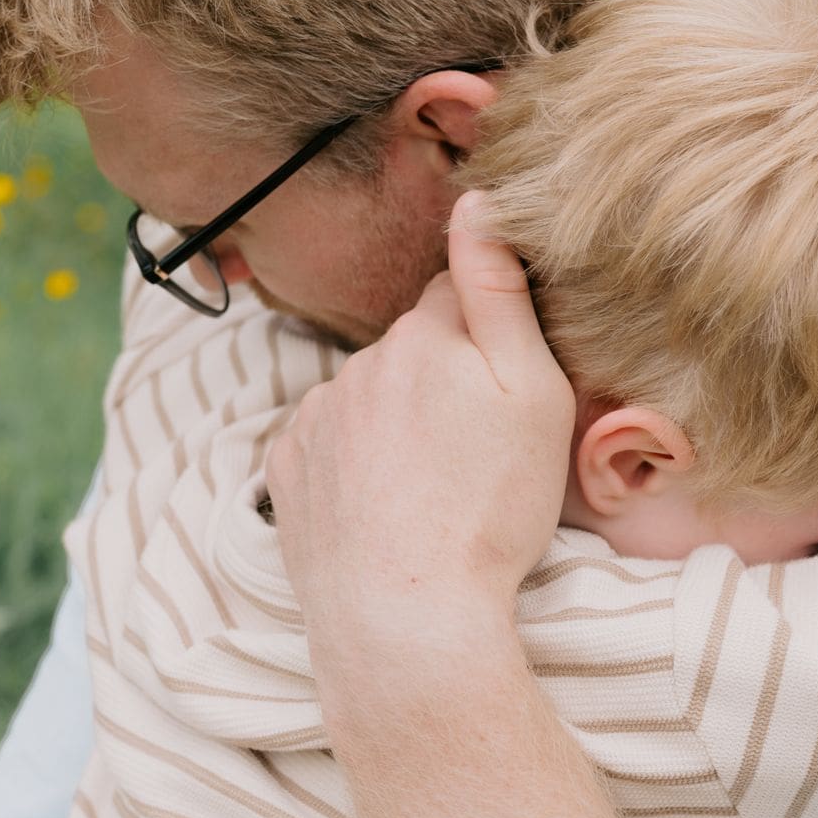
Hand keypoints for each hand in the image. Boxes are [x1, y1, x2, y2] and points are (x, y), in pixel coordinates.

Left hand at [267, 190, 574, 636]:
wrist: (408, 618)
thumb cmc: (491, 509)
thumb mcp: (532, 394)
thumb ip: (499, 289)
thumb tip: (477, 199)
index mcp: (423, 336)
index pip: (457, 297)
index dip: (487, 336)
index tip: (504, 388)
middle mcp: (358, 363)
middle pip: (411, 349)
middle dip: (440, 379)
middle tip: (478, 451)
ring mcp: (314, 418)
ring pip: (368, 397)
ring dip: (395, 422)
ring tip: (432, 490)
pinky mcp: (285, 470)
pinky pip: (326, 444)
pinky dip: (353, 463)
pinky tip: (386, 507)